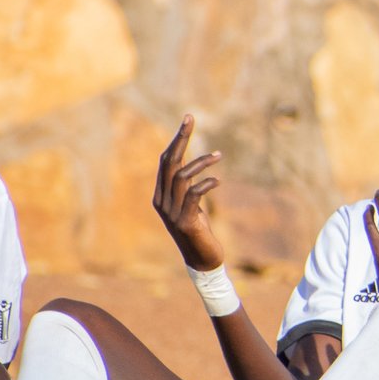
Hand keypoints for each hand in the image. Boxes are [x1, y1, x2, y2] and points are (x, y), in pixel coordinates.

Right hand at [155, 115, 225, 271]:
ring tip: (219, 155)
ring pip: (181, 176)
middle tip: (191, 119)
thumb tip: (188, 162)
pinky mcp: (185, 222)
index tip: (188, 119)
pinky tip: (218, 181)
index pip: (165, 161)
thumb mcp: (190, 204)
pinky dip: (205, 183)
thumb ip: (185, 186)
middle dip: (180, 138)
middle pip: (168, 162)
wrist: (202, 260)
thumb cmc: (198, 229)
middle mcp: (162, 202)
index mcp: (160, 195)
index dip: (176, 140)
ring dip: (200, 162)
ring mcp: (171, 213)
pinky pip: (193, 195)